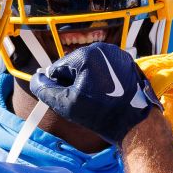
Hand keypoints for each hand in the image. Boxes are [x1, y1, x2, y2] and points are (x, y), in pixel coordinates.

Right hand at [31, 43, 160, 143]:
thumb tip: (36, 79)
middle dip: (74, 83)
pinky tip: (107, 98)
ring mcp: (118, 55)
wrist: (136, 124)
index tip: (68, 101)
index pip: (59, 68)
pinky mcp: (128, 64)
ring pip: (91, 69)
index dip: (58, 86)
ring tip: (97, 102)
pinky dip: (103, 82)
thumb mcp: (66, 104)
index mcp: (87, 54)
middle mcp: (104, 49)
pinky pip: (106, 70)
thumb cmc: (102, 114)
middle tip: (84, 104)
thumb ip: (45, 90)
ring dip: (88, 83)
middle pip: (75, 66)